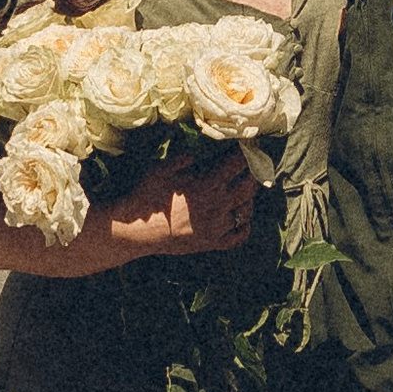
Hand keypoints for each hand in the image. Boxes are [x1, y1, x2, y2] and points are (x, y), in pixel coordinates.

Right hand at [107, 155, 255, 260]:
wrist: (138, 230)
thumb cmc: (147, 196)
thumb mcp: (161, 169)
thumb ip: (183, 159)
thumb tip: (197, 155)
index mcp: (207, 184)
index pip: (236, 165)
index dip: (245, 155)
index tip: (247, 148)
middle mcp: (218, 205)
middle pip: (248, 187)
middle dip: (253, 175)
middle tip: (253, 168)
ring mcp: (217, 226)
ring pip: (246, 211)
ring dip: (249, 199)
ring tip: (247, 192)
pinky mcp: (212, 243)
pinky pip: (238, 237)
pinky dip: (245, 228)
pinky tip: (243, 220)